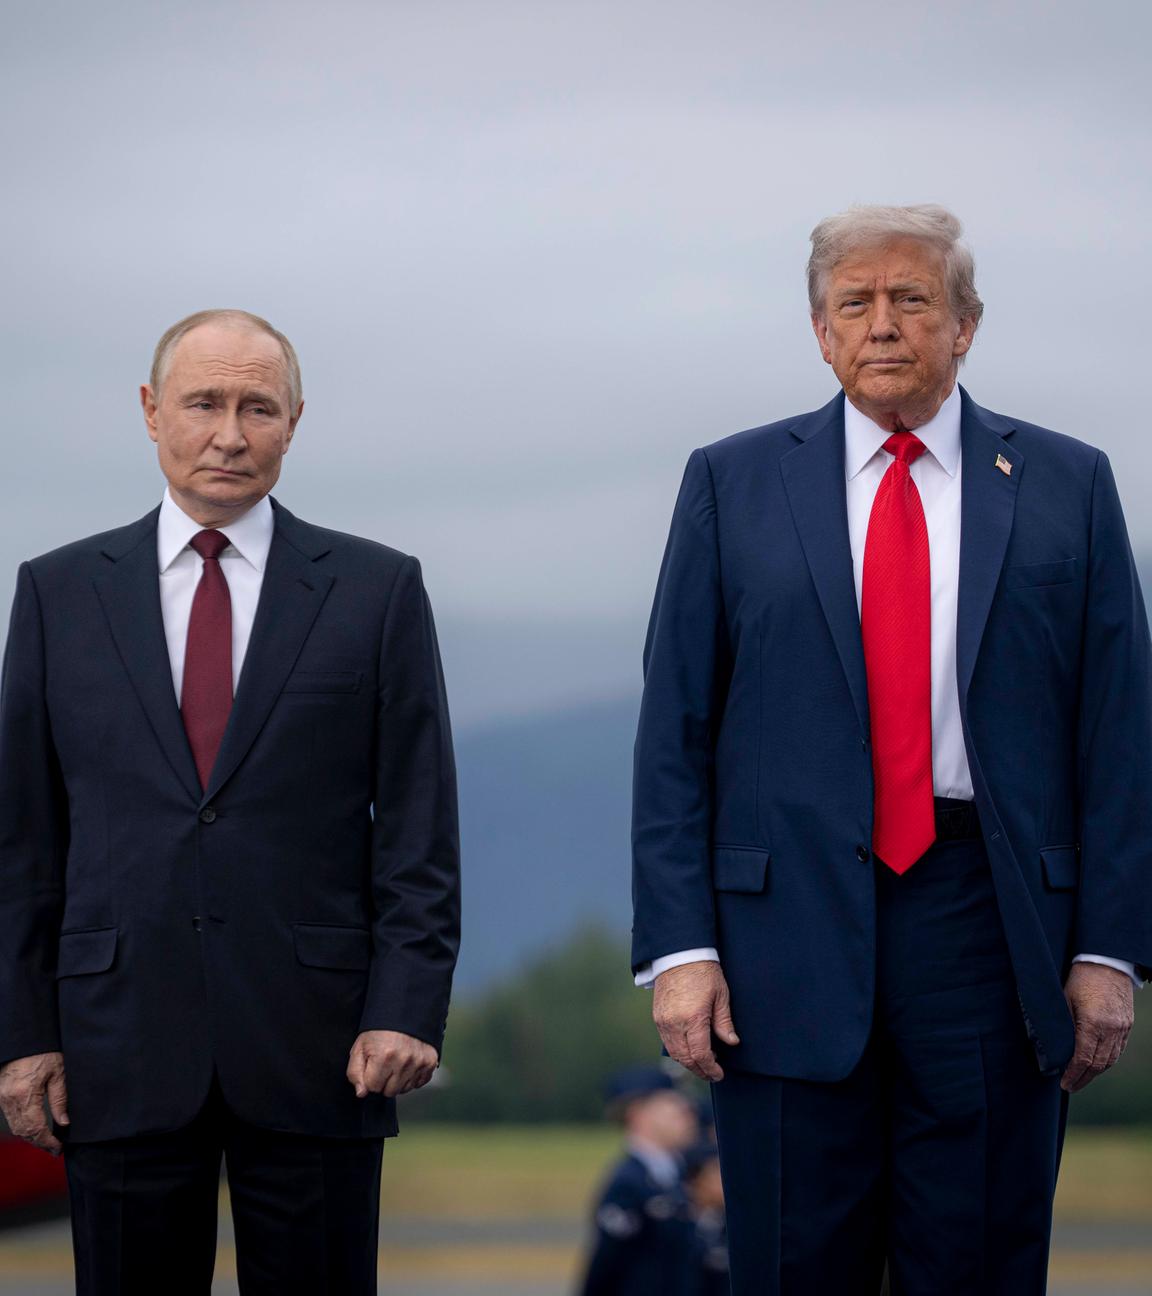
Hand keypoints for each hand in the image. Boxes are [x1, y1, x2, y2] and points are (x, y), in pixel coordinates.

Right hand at [0, 1052, 68, 1154]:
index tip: (59, 1148)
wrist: (24, 1039)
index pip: (36, 1128)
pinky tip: (36, 1129)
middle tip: (55, 1149)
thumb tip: (64, 1123)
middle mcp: (9, 1100)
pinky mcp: (1, 1095)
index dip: (48, 1142)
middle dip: (40, 1143)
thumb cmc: (43, 1051)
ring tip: (48, 1142)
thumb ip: (60, 1099)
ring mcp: (2, 1098)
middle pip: (24, 1132)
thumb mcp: (58, 1073)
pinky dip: (23, 1127)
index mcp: (24, 1094)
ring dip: (31, 1137)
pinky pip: (11, 1118)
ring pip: (16, 1127)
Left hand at [346, 1030, 437, 1098]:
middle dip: (385, 1081)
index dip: (371, 1078)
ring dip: (399, 1080)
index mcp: (384, 1057)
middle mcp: (403, 1061)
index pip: (373, 1088)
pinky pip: (420, 1083)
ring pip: (405, 1089)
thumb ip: (355, 1072)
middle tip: (385, 1064)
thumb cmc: (379, 1030)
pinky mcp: (431, 1062)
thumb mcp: (360, 1047)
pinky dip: (413, 1077)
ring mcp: (419, 1062)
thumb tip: (362, 1093)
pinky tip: (408, 1064)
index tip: (373, 1065)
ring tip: (397, 1062)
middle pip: (390, 1091)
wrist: (405, 1011)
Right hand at [652, 961, 738, 1082]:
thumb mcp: (721, 996)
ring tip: (702, 1062)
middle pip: (685, 1058)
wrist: (679, 954)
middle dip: (699, 1070)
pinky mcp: (657, 1017)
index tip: (719, 1074)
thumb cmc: (704, 972)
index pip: (700, 1055)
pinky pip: (666, 1041)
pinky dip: (678, 1050)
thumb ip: (724, 1022)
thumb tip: (731, 1042)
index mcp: (694, 1019)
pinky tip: (689, 1048)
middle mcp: (675, 1023)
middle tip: (712, 1073)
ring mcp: (663, 1021)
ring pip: (674, 1053)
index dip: (710, 1069)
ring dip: (688, 1062)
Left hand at [1060, 963, 1134, 1092]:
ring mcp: (1122, 1028)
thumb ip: (1062, 1025)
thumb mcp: (1064, 999)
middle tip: (1070, 1086)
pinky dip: (1107, 1061)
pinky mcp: (1127, 1025)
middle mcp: (1111, 1029)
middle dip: (1083, 1078)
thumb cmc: (1080, 978)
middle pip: (1098, 1064)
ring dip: (1095, 1072)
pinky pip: (1118, 1050)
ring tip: (1081, 1078)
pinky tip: (1096, 1065)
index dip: (1073, 1074)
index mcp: (1092, 1022)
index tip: (1064, 1083)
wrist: (1106, 962)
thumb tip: (1053, 1047)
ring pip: (1110, 1060)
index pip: (1083, 1058)